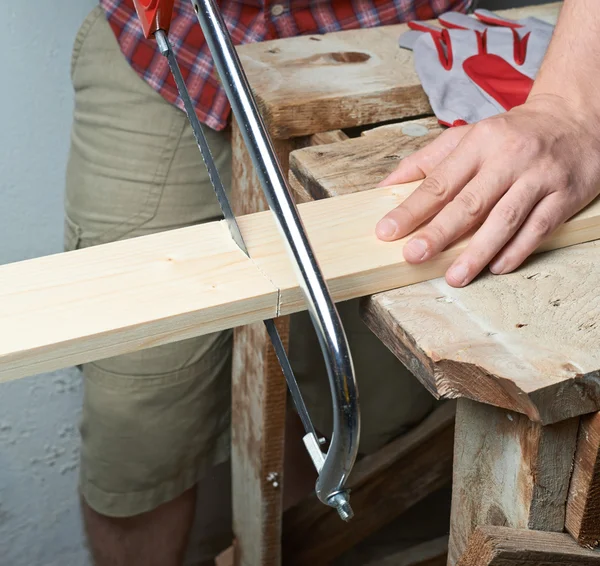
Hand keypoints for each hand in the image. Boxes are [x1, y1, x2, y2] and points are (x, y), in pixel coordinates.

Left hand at [375, 95, 599, 286]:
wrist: (575, 119)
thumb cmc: (513, 134)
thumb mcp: (467, 136)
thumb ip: (426, 161)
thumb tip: (385, 187)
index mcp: (480, 142)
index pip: (439, 181)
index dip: (411, 209)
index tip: (387, 231)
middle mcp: (510, 158)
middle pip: (469, 202)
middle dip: (439, 233)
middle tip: (414, 255)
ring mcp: (539, 177)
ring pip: (505, 219)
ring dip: (478, 251)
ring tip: (454, 276)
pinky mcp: (565, 195)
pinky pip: (539, 227)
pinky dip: (517, 250)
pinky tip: (497, 267)